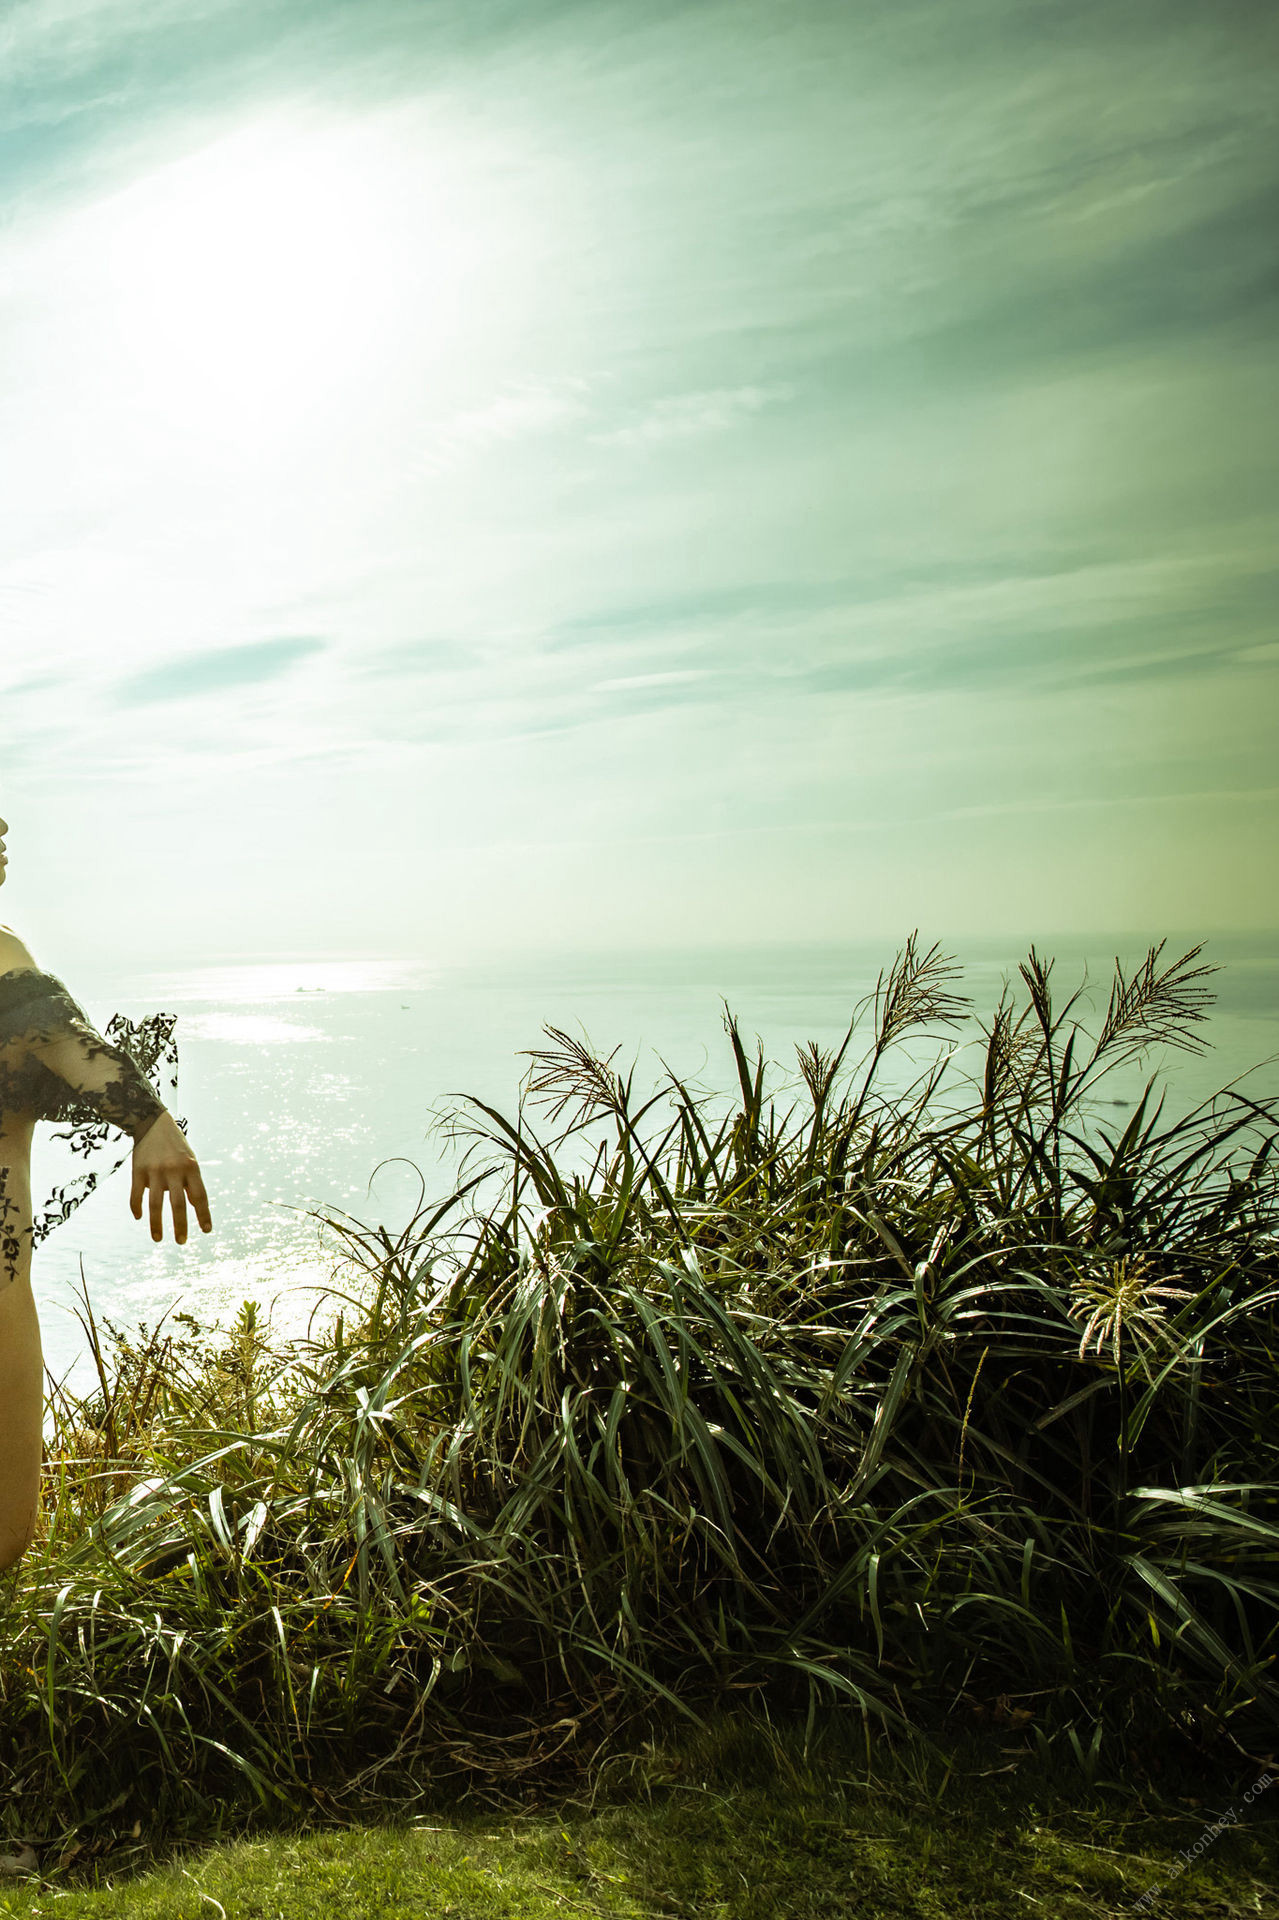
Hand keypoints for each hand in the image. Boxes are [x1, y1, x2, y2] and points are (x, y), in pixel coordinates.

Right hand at [130, 1110, 212, 1244]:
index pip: (200, 1196)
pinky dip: (137, 1208)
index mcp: (191, 1167)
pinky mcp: (137, 1170)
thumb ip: (191, 1181)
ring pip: (156, 1203)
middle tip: (182, 1241)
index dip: (203, 1215)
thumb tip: (193, 1206)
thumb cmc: (176, 1146)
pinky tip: (139, 1217)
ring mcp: (155, 1171)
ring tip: (158, 1238)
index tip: (206, 1231)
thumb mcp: (190, 1160)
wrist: (153, 1122)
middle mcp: (174, 1170)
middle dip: (181, 1225)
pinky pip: (136, 1194)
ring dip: (157, 1224)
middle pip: (178, 1204)